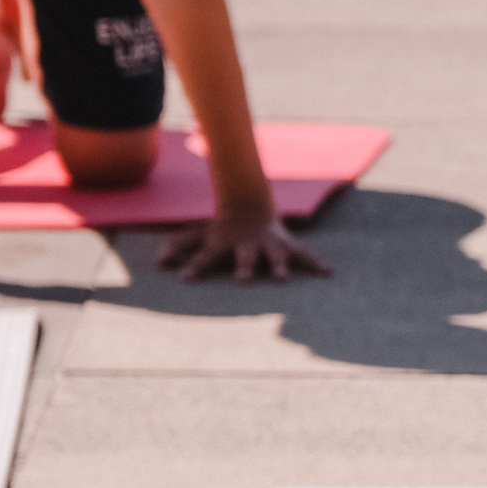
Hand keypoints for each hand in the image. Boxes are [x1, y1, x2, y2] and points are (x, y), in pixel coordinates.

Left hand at [156, 205, 329, 283]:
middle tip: (242, 281)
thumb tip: (158, 263)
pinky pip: (304, 255)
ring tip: (282, 280)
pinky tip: (328, 273)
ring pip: (275, 255)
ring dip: (279, 267)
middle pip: (245, 256)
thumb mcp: (198, 234)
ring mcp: (269, 245)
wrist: (251, 205)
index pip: (207, 256)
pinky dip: (316, 263)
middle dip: (244, 267)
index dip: (196, 266)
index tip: (185, 279)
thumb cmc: (222, 228)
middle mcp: (248, 244)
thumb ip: (179, 246)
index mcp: (224, 242)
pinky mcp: (288, 246)